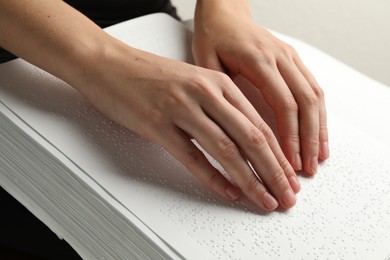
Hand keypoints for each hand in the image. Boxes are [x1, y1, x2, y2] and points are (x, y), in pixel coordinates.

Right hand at [76, 42, 299, 210]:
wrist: (110, 64)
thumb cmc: (151, 76)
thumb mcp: (196, 82)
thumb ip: (222, 107)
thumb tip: (247, 141)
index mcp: (219, 83)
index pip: (261, 124)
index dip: (280, 155)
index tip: (290, 177)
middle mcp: (205, 93)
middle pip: (252, 139)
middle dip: (275, 172)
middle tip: (286, 195)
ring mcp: (182, 109)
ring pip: (227, 150)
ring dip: (250, 180)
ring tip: (264, 199)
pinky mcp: (158, 125)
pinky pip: (192, 157)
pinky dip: (213, 178)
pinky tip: (227, 191)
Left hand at [192, 1, 328, 174]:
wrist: (224, 12)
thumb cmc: (213, 37)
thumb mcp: (207, 63)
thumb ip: (221, 94)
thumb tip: (231, 131)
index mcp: (258, 60)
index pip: (283, 104)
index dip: (289, 136)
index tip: (289, 161)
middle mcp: (280, 57)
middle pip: (306, 103)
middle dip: (309, 139)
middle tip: (306, 169)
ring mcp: (290, 58)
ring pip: (315, 96)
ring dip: (319, 129)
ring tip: (318, 158)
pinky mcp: (293, 60)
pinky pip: (313, 88)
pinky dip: (319, 114)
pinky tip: (319, 133)